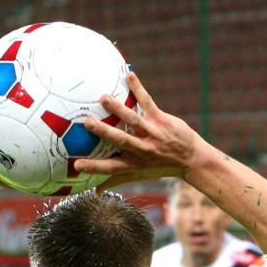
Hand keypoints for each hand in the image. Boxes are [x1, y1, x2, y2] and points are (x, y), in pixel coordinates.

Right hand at [74, 71, 204, 189]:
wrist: (191, 158)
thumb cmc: (160, 166)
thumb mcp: (138, 175)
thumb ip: (115, 181)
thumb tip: (94, 191)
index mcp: (133, 163)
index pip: (110, 167)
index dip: (93, 167)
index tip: (76, 165)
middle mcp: (141, 149)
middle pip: (120, 140)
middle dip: (104, 132)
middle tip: (86, 123)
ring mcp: (151, 133)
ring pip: (132, 119)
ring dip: (118, 109)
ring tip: (104, 98)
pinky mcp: (160, 119)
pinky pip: (147, 102)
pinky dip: (138, 89)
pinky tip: (129, 75)